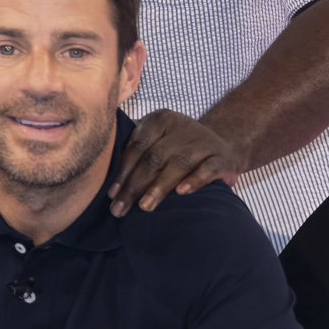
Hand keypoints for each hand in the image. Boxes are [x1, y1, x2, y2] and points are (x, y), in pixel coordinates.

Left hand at [107, 109, 243, 215]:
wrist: (222, 145)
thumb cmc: (178, 149)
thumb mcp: (157, 143)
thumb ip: (136, 154)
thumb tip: (106, 185)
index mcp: (159, 120)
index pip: (137, 147)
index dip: (123, 172)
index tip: (112, 194)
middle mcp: (182, 126)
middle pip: (154, 157)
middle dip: (135, 185)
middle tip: (121, 209)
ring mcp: (203, 140)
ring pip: (178, 164)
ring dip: (159, 187)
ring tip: (145, 207)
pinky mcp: (222, 156)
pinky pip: (207, 168)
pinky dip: (194, 180)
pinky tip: (181, 193)